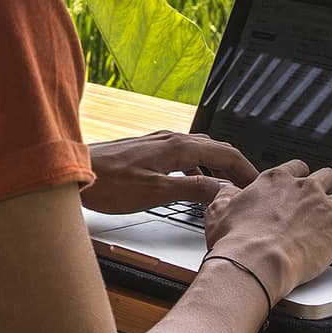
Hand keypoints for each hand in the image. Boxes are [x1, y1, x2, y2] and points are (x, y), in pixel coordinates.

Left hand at [80, 130, 257, 213]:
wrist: (74, 173)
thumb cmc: (108, 183)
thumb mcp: (156, 192)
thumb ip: (193, 189)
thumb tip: (223, 190)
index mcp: (177, 147)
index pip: (225, 153)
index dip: (245, 169)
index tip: (257, 184)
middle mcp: (170, 139)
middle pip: (215, 148)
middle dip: (236, 165)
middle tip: (248, 186)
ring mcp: (159, 142)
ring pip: (200, 149)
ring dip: (218, 165)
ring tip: (228, 184)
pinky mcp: (148, 150)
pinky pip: (185, 153)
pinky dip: (200, 164)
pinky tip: (194, 178)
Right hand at [204, 160, 331, 298]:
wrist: (254, 261)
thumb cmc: (236, 240)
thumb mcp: (220, 210)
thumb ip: (226, 196)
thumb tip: (226, 191)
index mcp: (277, 180)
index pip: (298, 168)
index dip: (303, 177)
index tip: (303, 187)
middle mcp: (305, 189)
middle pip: (330, 175)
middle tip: (331, 199)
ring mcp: (326, 208)